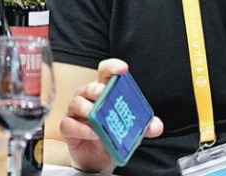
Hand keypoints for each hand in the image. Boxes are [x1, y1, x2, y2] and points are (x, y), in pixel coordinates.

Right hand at [59, 58, 163, 172]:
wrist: (98, 158)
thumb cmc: (111, 134)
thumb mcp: (131, 129)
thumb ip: (145, 126)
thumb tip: (156, 126)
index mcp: (103, 91)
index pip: (105, 72)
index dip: (112, 67)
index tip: (123, 69)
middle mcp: (87, 98)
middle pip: (89, 87)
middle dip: (96, 88)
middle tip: (103, 92)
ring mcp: (76, 113)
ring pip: (76, 103)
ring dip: (87, 108)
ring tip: (97, 118)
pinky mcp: (68, 130)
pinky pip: (69, 125)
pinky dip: (81, 129)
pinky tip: (92, 133)